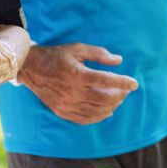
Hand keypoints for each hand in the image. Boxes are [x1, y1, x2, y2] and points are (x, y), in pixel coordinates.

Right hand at [18, 44, 138, 124]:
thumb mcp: (77, 48)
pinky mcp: (62, 111)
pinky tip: (107, 111)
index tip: (134, 83)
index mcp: (76, 74)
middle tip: (126, 90)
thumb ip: (99, 54)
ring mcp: (66, 104)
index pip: (106, 80)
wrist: (31, 68)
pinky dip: (99, 117)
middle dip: (120, 95)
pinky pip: (85, 119)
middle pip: (104, 98)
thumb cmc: (56, 55)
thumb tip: (119, 60)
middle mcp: (72, 91)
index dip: (123, 82)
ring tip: (118, 99)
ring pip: (96, 111)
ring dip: (112, 106)